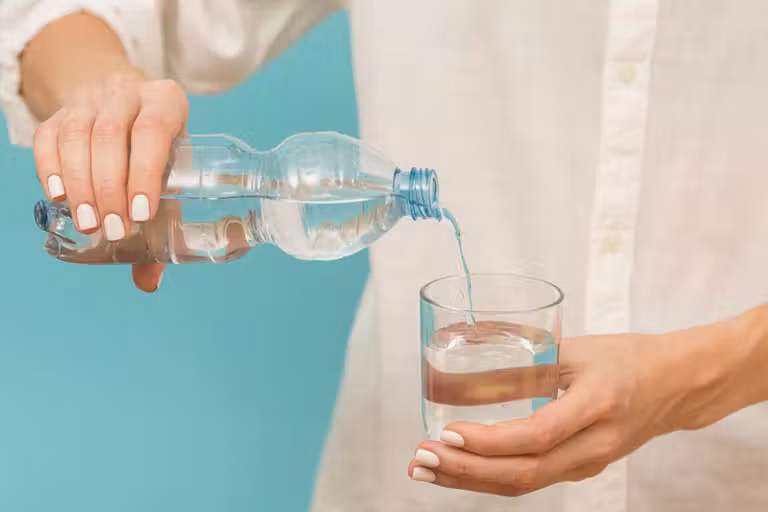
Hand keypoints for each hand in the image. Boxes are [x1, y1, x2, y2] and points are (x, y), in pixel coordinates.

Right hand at [33, 72, 188, 291]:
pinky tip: (58, 197)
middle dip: (109, 188)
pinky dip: (50, 168)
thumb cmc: (156, 148)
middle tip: (112, 229)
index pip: (154, 130)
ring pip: (77, 136)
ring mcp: (90, 98)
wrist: (123, 105)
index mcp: (166, 101)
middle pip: (110, 136)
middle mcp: (126, 92)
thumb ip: (164, 220)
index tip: (141, 214)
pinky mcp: (60, 111)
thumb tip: (148, 282)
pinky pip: (48, 136)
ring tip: (88, 223)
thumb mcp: (170, 170)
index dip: (145, 172)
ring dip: (80, 184)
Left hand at [408, 311, 764, 495]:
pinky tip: (460, 469)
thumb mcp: (576, 348)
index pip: (537, 435)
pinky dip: (490, 477)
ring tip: (426, 469)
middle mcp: (594, 443)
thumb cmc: (625, 359)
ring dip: (470, 480)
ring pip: (525, 483)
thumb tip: (464, 345)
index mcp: (596, 405)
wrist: (674, 386)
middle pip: (524, 473)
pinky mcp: (580, 467)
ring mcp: (588, 463)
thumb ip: (524, 354)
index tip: (449, 433)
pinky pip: (532, 479)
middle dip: (466, 471)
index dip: (490, 441)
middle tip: (421, 459)